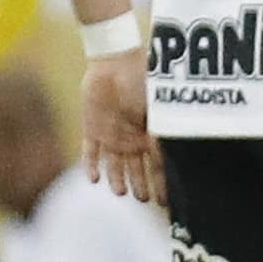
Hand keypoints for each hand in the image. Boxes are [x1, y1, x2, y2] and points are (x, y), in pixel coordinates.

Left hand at [81, 49, 163, 206]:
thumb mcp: (159, 108)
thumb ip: (162, 131)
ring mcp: (112, 134)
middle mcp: (133, 138)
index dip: (163, 182)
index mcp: (152, 133)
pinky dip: (92, 165)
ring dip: (118, 179)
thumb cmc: (143, 80)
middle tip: (145, 200)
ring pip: (115, 164)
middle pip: (138, 167)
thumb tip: (172, 156)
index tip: (166, 200)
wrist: (115, 61)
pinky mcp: (93, 129)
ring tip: (122, 193)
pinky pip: (91, 152)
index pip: (159, 164)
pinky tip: (94, 180)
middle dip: (142, 185)